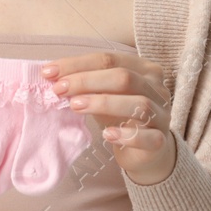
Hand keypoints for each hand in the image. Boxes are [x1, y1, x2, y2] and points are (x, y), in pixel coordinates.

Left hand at [40, 50, 176, 184]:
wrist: (144, 151)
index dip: (78, 64)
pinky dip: (127, 135)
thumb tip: (51, 75)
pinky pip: (148, 137)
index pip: (110, 59)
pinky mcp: (160, 141)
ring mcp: (162, 115)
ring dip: (103, 103)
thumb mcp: (103, 95)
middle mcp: (157, 89)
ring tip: (75, 106)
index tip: (49, 73)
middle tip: (59, 90)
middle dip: (87, 81)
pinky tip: (106, 135)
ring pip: (138, 104)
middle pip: (124, 78)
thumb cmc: (120, 116)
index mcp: (144, 70)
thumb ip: (85, 83)